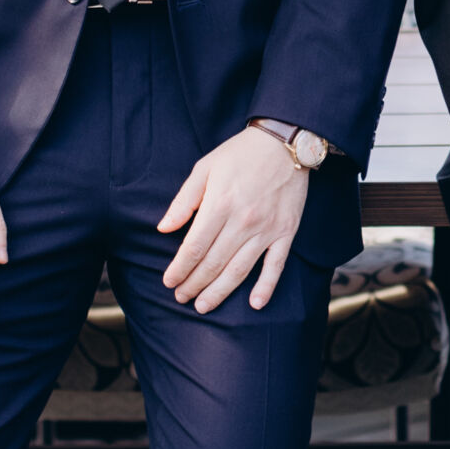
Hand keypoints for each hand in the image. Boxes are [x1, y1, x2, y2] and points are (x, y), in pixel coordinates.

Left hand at [160, 126, 310, 311]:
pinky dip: (266, 287)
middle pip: (214, 263)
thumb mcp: (205, 168)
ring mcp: (267, 229)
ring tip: (203, 306)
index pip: (194, 247)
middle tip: (181, 297)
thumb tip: (163, 228)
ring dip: (219, 292)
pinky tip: (255, 304)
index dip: (179, 268)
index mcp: (220, 204)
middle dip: (194, 284)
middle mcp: (243, 221)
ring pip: (239, 270)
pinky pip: (276, 265)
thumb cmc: (240, 153)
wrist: (285, 143)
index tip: (168, 281)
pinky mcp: (286, 232)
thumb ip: (184, 201)